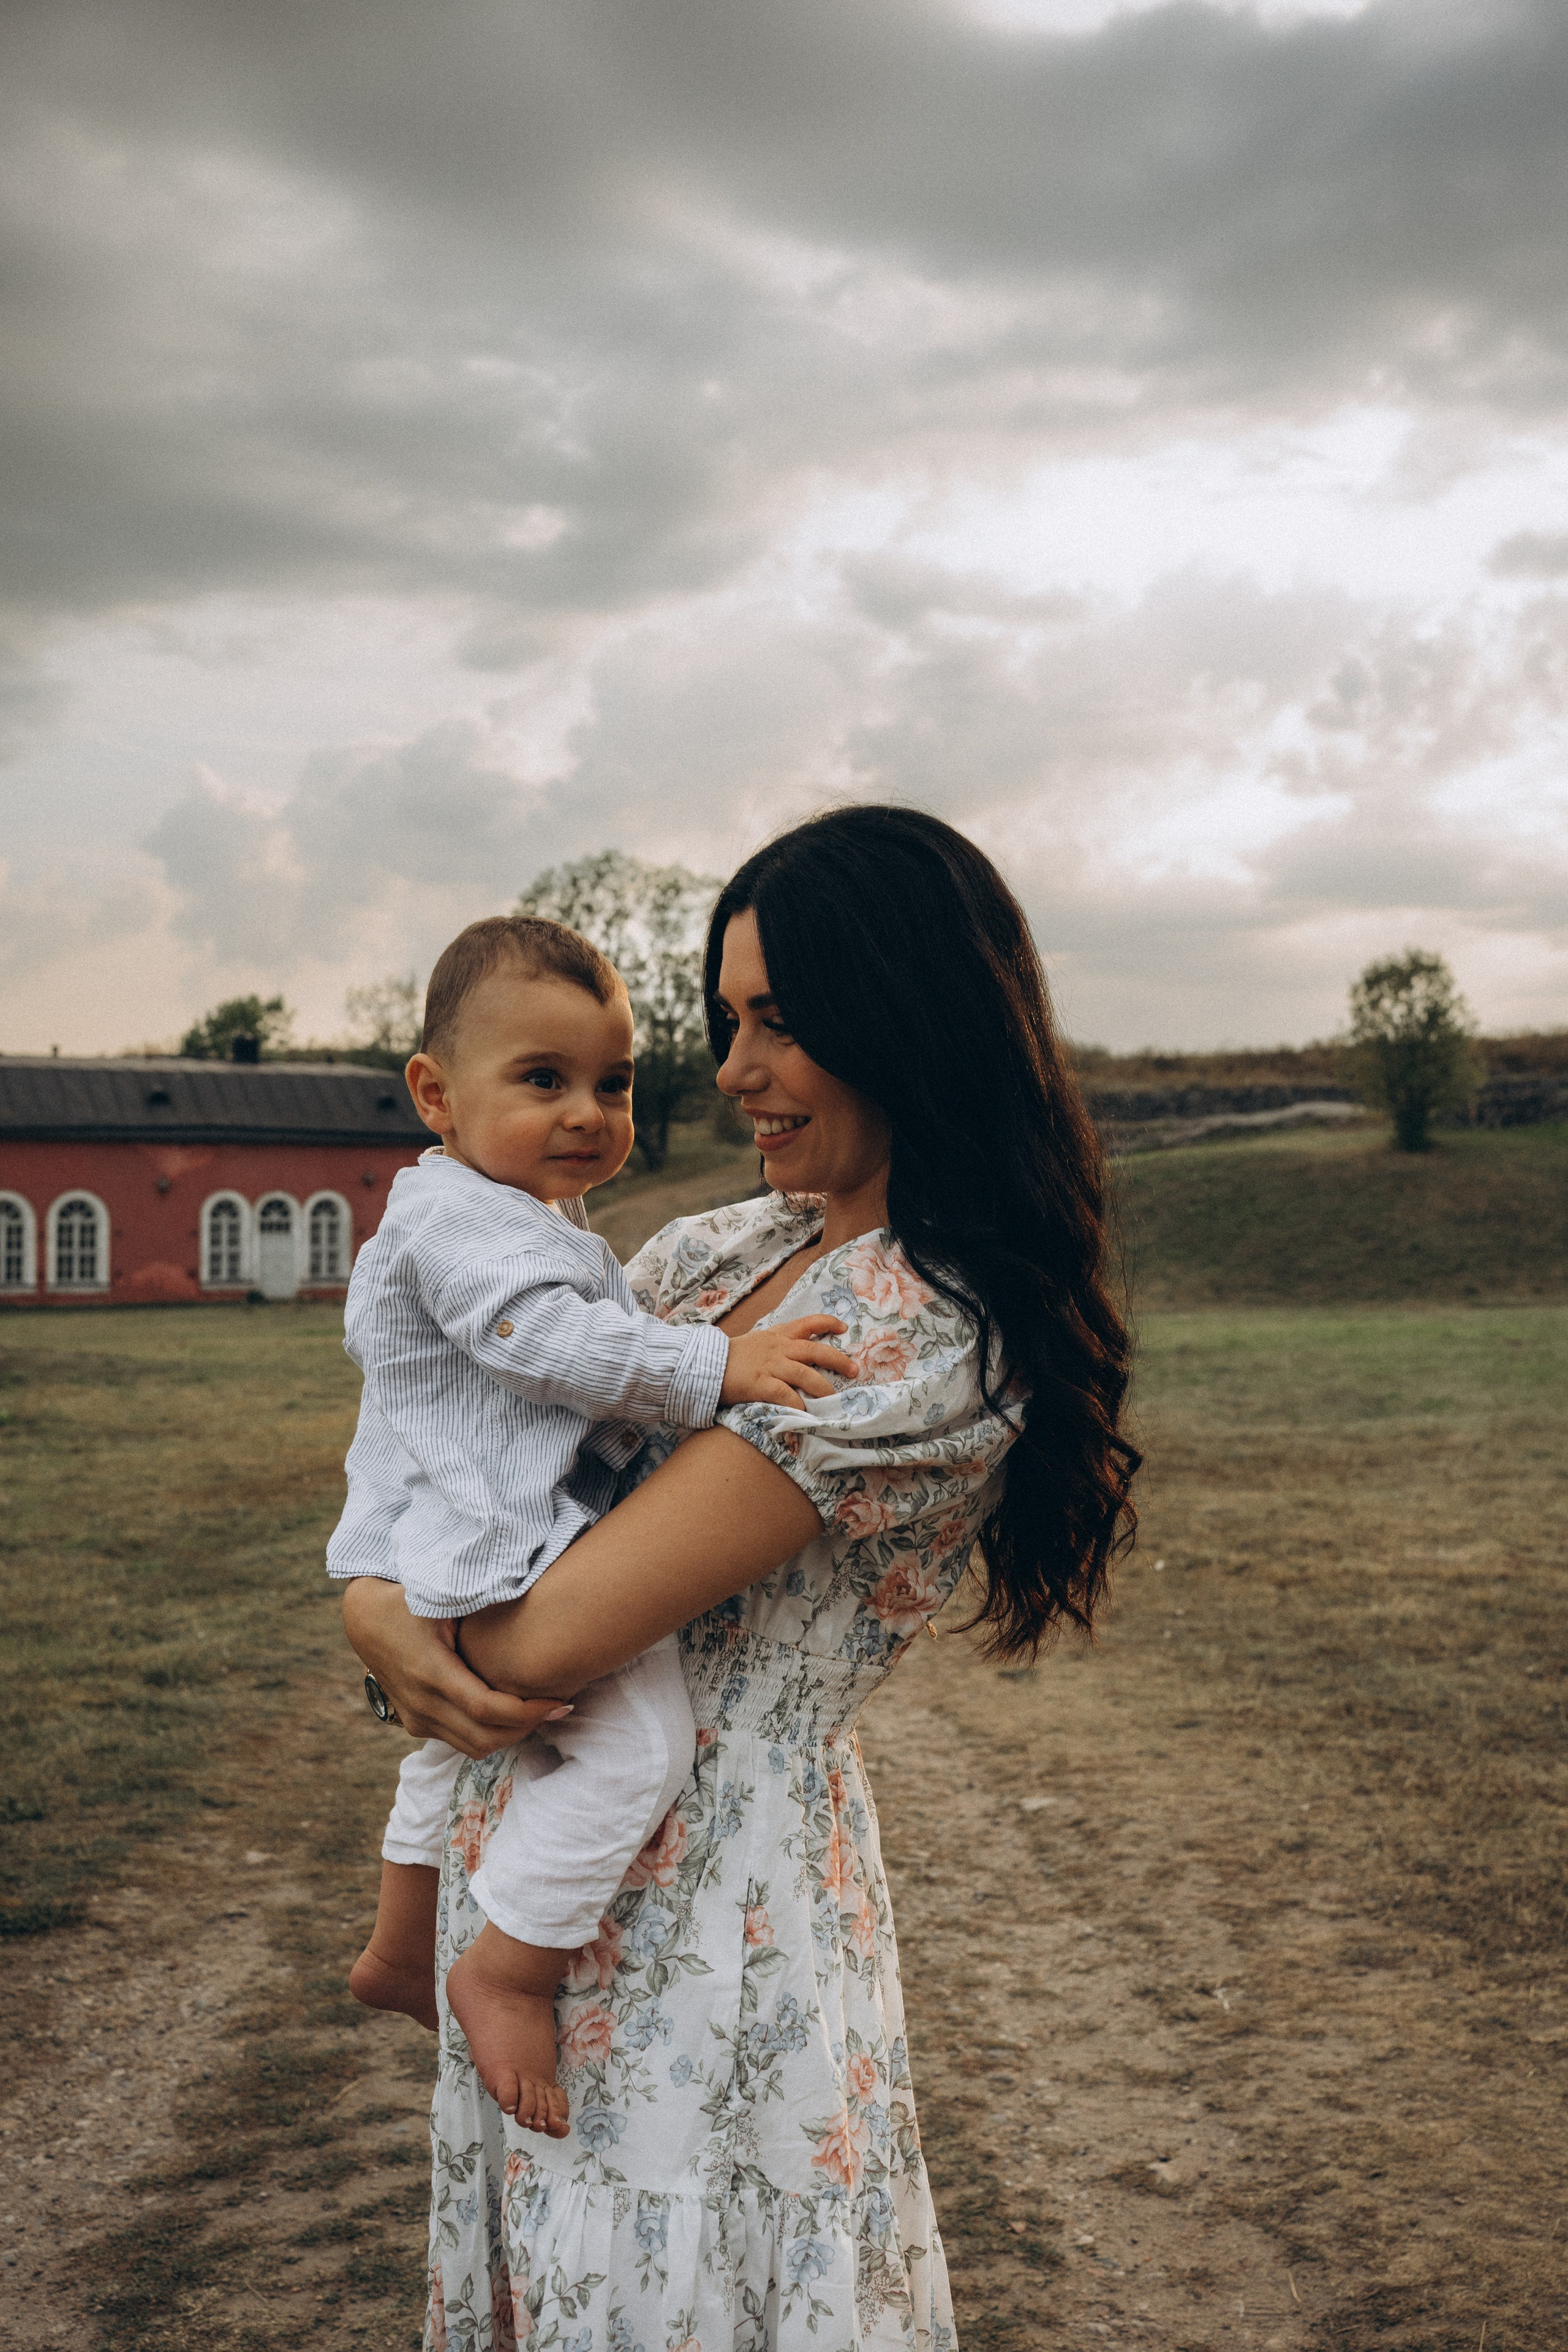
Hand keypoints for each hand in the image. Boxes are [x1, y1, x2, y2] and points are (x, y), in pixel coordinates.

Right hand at [342, 1578, 573, 1759]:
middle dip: (528, 1727)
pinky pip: (460, 1741)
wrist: (364, 1618)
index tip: (560, 1699)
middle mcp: (421, 1704)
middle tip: (561, 1705)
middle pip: (485, 1737)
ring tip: (542, 1709)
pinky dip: (491, 1733)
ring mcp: (416, 1719)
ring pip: (474, 1747)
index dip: (528, 1711)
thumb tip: (529, 1592)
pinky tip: (513, 1711)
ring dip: (512, 1735)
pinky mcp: (416, 1724)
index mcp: (430, 1671)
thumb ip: (478, 1599)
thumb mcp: (440, 1594)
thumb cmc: (409, 1598)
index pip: (487, 1709)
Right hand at [719, 1314, 854, 1409]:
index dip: (826, 1323)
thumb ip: (775, 1347)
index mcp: (777, 1335)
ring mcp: (770, 1365)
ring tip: (834, 1400)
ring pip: (805, 1374)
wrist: (704, 1364)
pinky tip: (806, 1414)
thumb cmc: (729, 1357)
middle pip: (814, 1350)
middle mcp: (777, 1348)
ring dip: (823, 1387)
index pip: (806, 1323)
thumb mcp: (756, 1343)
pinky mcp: (761, 1384)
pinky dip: (798, 1405)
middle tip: (854, 1369)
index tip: (843, 1328)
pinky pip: (786, 1395)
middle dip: (837, 1360)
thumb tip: (794, 1356)